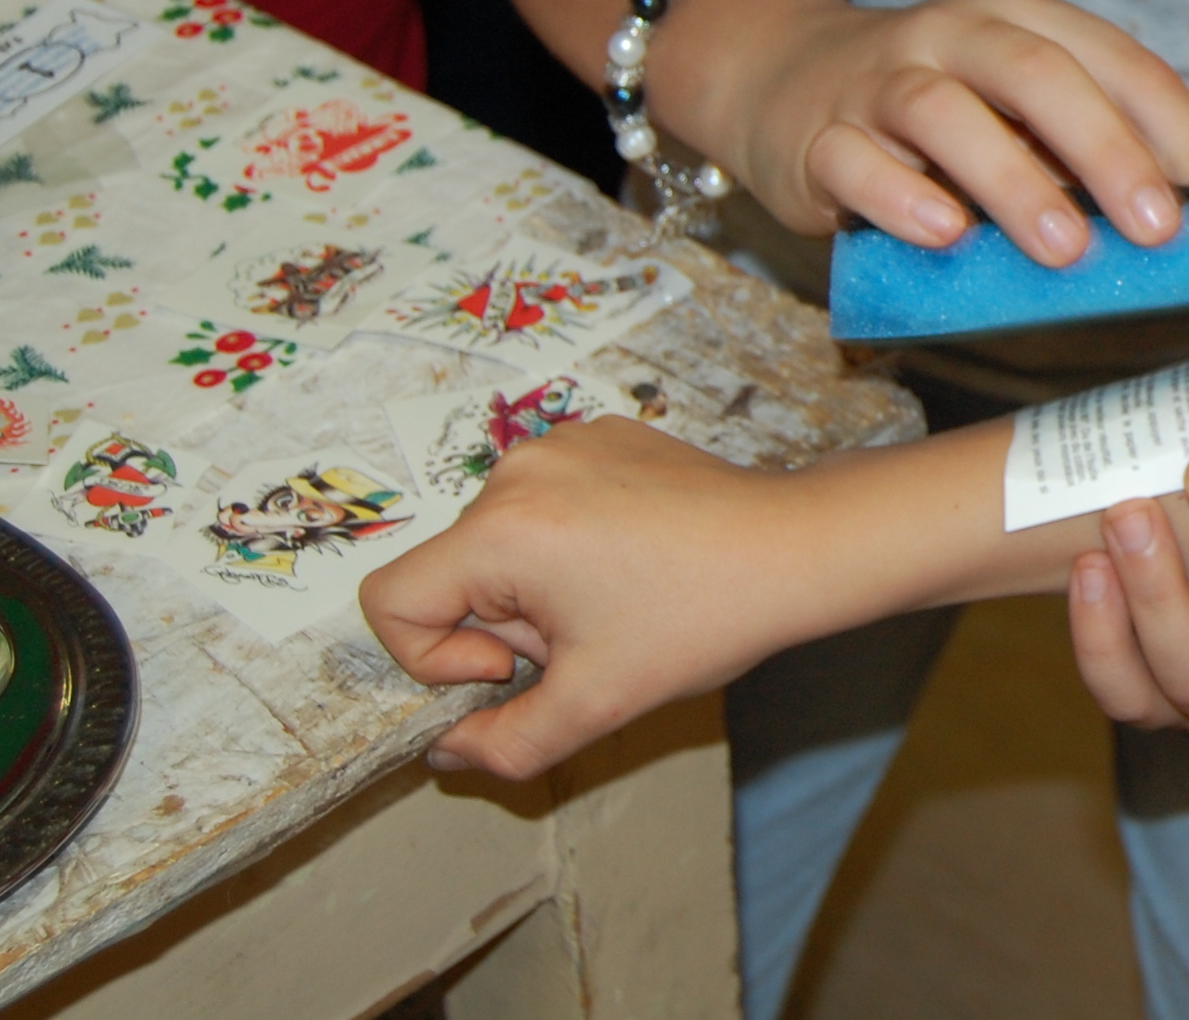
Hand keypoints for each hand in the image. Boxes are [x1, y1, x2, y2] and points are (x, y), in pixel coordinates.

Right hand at [360, 418, 846, 780]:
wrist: (797, 548)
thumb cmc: (703, 618)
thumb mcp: (594, 704)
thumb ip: (502, 745)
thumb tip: (445, 751)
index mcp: (502, 530)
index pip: (391, 600)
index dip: (434, 658)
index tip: (513, 667)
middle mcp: (520, 470)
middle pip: (453, 573)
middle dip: (503, 624)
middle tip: (589, 635)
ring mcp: (562, 443)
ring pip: (499, 541)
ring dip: (538, 587)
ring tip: (619, 598)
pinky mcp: (600, 435)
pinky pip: (545, 503)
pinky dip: (571, 542)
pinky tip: (637, 561)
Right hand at [692, 0, 1188, 261]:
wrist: (782, 79)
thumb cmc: (941, 115)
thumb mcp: (1026, 115)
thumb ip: (1109, 153)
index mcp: (1029, 22)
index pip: (1125, 66)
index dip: (1187, 137)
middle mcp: (959, 35)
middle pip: (1042, 75)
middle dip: (1109, 152)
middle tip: (1158, 228)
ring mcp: (883, 80)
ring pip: (947, 113)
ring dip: (1013, 180)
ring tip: (1064, 250)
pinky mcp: (820, 135)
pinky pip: (857, 160)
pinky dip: (900, 196)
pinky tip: (943, 235)